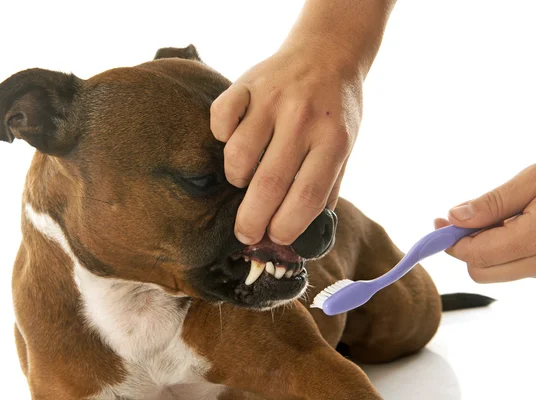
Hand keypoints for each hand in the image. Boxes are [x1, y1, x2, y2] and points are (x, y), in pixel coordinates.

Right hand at [211, 36, 361, 245]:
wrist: (327, 54)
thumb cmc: (335, 112)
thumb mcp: (346, 148)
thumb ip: (327, 188)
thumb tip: (303, 234)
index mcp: (334, 140)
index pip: (307, 196)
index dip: (287, 226)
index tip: (276, 238)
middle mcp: (303, 119)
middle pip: (268, 184)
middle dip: (251, 220)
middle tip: (245, 234)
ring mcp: (272, 99)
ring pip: (238, 156)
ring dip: (237, 178)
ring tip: (245, 177)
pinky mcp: (246, 84)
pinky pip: (220, 120)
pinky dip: (222, 137)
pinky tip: (235, 139)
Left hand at [434, 164, 535, 282]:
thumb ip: (494, 202)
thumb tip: (454, 217)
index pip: (476, 255)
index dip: (451, 240)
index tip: (438, 222)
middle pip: (483, 271)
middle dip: (467, 245)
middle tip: (464, 217)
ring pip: (501, 270)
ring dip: (488, 246)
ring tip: (506, 214)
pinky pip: (521, 265)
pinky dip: (509, 248)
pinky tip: (521, 223)